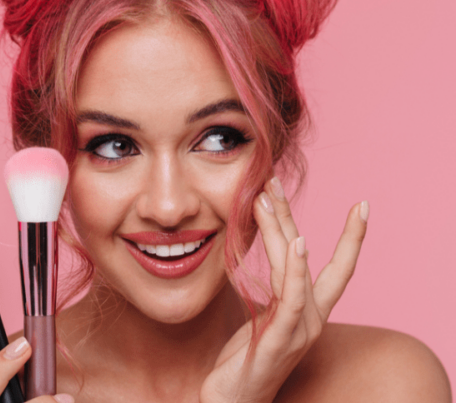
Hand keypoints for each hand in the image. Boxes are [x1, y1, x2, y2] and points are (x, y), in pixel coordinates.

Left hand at [200, 177, 367, 402]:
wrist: (232, 401)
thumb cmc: (248, 357)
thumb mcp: (264, 316)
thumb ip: (275, 289)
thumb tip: (271, 258)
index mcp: (308, 310)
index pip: (337, 268)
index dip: (352, 238)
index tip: (362, 205)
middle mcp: (311, 318)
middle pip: (308, 258)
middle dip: (291, 216)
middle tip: (273, 181)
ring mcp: (299, 330)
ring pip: (293, 270)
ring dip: (281, 231)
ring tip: (268, 197)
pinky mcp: (278, 340)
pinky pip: (291, 300)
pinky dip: (295, 270)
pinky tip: (297, 243)